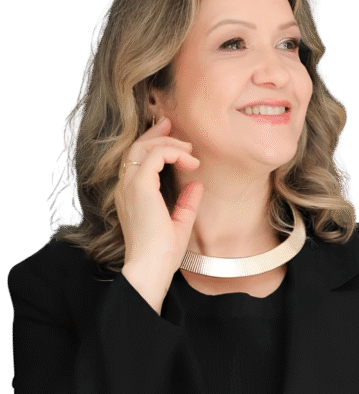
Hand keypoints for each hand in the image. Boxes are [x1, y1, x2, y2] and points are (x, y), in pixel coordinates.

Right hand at [114, 116, 203, 274]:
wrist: (151, 267)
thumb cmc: (162, 254)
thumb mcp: (179, 224)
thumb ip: (186, 204)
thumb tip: (196, 185)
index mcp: (130, 196)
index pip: (136, 161)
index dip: (153, 144)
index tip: (174, 140)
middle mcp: (126, 188)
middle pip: (137, 148)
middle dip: (157, 134)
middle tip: (173, 125)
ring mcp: (130, 186)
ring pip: (144, 147)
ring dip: (169, 143)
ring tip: (189, 149)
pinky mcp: (140, 186)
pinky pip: (155, 155)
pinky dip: (173, 152)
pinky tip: (190, 161)